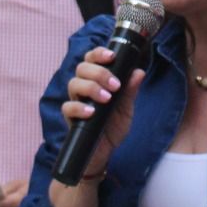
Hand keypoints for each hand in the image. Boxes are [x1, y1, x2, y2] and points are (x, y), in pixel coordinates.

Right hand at [63, 46, 145, 176]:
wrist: (105, 153)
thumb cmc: (113, 127)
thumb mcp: (126, 109)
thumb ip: (130, 91)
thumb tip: (139, 71)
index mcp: (96, 81)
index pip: (91, 59)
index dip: (98, 53)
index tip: (111, 56)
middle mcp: (84, 89)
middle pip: (82, 68)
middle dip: (99, 72)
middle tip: (115, 85)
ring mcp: (76, 102)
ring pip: (73, 83)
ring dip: (91, 87)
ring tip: (107, 98)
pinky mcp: (70, 119)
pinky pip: (67, 107)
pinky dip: (79, 107)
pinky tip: (92, 112)